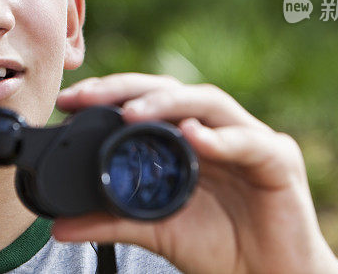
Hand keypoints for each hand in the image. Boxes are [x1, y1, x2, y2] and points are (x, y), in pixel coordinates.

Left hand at [53, 73, 337, 273]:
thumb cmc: (221, 249)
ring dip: (168, 103)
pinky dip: (221, 138)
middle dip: (128, 88)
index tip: (69, 100)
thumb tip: (59, 226)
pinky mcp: (278, 159)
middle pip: (173, 90)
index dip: (109, 93)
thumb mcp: (157, 231)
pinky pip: (249, 141)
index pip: (148, 101)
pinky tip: (192, 136)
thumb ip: (112, 222)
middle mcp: (217, 130)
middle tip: (88, 96)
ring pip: (208, 102)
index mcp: (188, 139)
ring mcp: (249, 139)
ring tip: (132, 112)